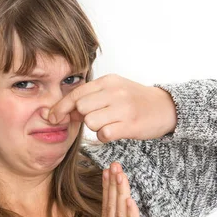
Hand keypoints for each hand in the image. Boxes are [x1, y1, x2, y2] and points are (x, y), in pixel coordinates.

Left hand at [46, 74, 176, 142]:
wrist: (166, 107)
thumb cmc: (135, 100)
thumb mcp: (114, 91)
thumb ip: (91, 98)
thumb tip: (64, 111)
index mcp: (108, 81)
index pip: (77, 93)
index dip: (61, 106)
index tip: (51, 117)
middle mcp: (115, 92)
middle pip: (81, 107)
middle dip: (81, 117)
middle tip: (92, 119)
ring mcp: (123, 108)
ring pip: (91, 121)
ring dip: (95, 127)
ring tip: (108, 123)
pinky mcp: (130, 125)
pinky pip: (104, 134)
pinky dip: (105, 136)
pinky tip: (114, 131)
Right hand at [101, 161, 153, 216]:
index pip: (107, 210)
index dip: (107, 190)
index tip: (107, 172)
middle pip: (111, 208)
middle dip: (112, 184)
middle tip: (114, 164)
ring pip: (119, 215)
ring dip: (119, 193)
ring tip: (119, 174)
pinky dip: (129, 215)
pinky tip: (128, 200)